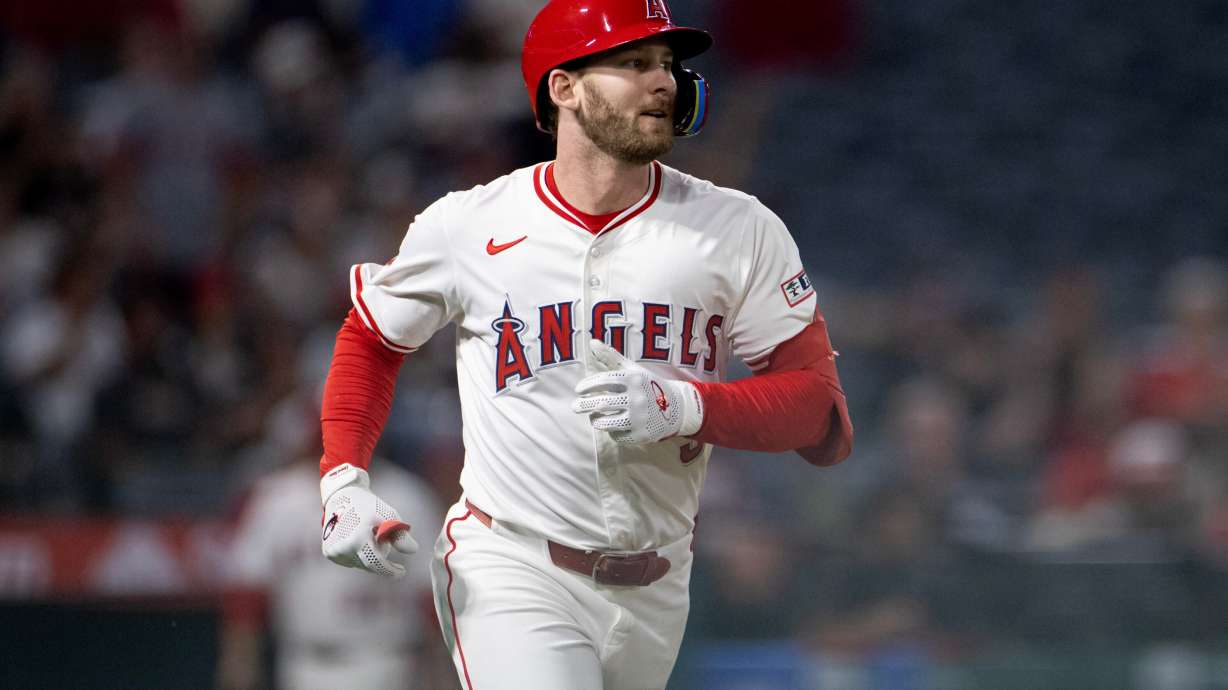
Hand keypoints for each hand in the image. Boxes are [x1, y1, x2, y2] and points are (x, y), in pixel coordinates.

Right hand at [320, 463, 417, 577]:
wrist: (342, 497)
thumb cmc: (368, 506)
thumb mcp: (388, 516)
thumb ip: (400, 535)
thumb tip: (413, 550)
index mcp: (357, 539)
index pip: (377, 564)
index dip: (390, 571)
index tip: (402, 572)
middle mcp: (343, 548)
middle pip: (369, 565)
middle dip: (381, 559)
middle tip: (389, 549)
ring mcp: (334, 552)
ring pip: (360, 564)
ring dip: (369, 555)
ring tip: (369, 535)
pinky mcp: (329, 553)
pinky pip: (350, 560)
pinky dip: (358, 554)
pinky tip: (358, 539)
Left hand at [572, 339, 703, 443]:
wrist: (676, 408)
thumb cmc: (647, 386)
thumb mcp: (632, 370)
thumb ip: (611, 357)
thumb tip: (591, 342)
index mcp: (633, 379)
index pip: (604, 380)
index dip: (587, 385)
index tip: (578, 390)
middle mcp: (637, 398)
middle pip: (601, 403)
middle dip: (583, 405)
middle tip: (575, 406)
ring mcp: (640, 418)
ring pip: (606, 422)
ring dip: (595, 420)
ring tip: (593, 417)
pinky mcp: (641, 435)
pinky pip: (617, 436)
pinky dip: (611, 432)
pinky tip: (612, 427)